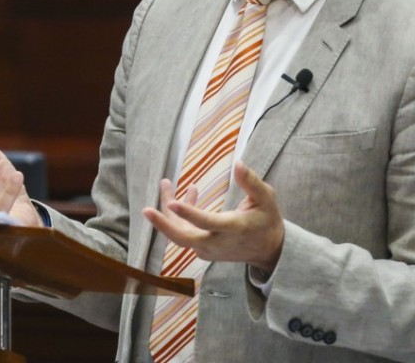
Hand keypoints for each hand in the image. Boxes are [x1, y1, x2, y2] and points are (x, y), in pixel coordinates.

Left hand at [141, 161, 284, 272]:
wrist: (268, 250)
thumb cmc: (267, 219)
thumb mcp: (266, 198)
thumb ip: (251, 182)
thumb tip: (239, 163)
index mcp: (232, 229)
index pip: (207, 223)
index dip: (189, 213)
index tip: (173, 203)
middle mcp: (217, 243)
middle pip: (183, 238)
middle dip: (163, 225)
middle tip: (146, 210)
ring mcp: (208, 249)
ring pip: (180, 233)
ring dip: (168, 211)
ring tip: (165, 183)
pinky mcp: (203, 250)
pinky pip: (185, 232)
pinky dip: (180, 215)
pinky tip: (190, 192)